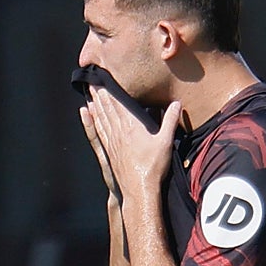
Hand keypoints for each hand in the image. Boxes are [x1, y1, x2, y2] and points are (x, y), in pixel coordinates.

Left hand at [85, 86, 180, 201]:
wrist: (139, 188)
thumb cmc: (154, 166)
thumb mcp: (166, 142)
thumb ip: (170, 121)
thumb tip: (177, 104)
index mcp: (131, 126)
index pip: (117, 103)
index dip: (109, 89)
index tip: (102, 77)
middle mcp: (118, 131)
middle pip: (106, 108)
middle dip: (98, 92)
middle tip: (91, 79)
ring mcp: (112, 141)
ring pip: (100, 117)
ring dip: (94, 103)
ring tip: (88, 91)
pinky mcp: (110, 150)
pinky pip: (99, 130)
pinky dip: (92, 119)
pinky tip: (88, 114)